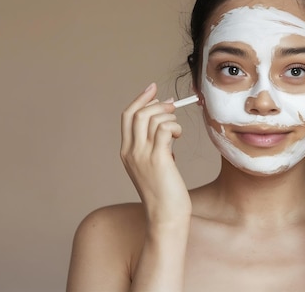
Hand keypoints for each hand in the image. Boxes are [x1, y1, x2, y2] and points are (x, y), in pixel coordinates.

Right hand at [120, 83, 191, 223]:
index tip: (153, 89)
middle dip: (157, 104)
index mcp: (126, 151)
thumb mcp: (154, 165)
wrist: (165, 215)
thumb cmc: (165, 192)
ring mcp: (142, 155)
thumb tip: (165, 123)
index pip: (127, 116)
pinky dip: (174, 127)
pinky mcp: (158, 159)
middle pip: (138, 112)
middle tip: (173, 106)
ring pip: (151, 118)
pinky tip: (178, 137)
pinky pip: (164, 129)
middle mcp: (130, 151)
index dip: (140, 99)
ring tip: (177, 131)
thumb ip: (155, 146)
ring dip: (169, 117)